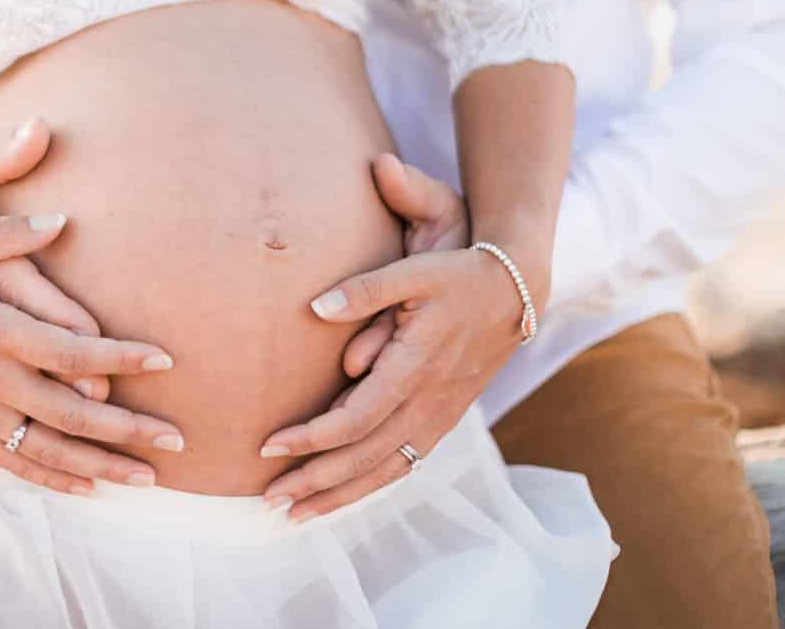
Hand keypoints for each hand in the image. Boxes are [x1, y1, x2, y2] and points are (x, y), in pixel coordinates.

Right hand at [0, 214, 186, 495]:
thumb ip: (6, 233)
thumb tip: (61, 220)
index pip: (70, 350)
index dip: (121, 355)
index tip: (164, 359)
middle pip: (73, 410)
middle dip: (129, 426)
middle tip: (179, 437)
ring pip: (50, 445)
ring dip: (103, 463)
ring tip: (150, 477)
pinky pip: (15, 461)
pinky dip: (54, 477)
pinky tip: (90, 487)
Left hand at [259, 155, 528, 521]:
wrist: (514, 290)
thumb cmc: (458, 276)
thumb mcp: (413, 271)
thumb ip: (364, 289)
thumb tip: (316, 308)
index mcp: (414, 369)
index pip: (354, 420)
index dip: (310, 438)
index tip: (269, 445)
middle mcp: (427, 403)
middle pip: (364, 458)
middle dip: (315, 482)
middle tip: (270, 499)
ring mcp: (438, 416)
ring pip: (385, 471)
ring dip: (339, 495)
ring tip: (297, 514)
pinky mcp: (443, 420)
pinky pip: (404, 465)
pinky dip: (370, 486)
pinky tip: (343, 495)